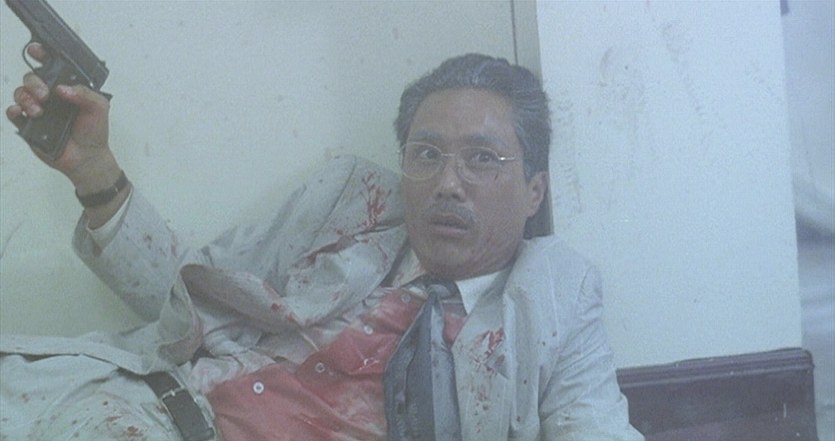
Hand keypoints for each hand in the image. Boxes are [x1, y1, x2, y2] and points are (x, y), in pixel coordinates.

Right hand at [6, 43, 119, 193]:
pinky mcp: (28, 124)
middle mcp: (50, 94)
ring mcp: (38, 108)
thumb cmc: (94, 131)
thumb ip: (86, 93)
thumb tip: (63, 88)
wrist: (87, 157)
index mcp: (66, 86)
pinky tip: (22, 113)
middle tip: (45, 94)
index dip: (41, 54)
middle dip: (34, 82)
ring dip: (26, 98)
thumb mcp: (99, 108)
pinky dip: (14, 110)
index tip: (36, 50)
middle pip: (31, 77)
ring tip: (39, 111)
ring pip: (20, 92)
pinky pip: (13, 112)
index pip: (50, 65)